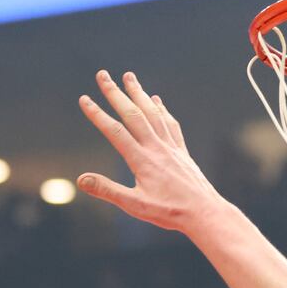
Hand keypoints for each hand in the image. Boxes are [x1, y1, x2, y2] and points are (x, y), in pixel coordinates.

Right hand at [76, 70, 224, 233]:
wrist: (204, 212)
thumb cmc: (169, 212)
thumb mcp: (135, 205)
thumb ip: (108, 190)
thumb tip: (81, 179)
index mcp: (142, 160)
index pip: (115, 131)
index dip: (98, 114)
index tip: (84, 99)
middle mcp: (156, 148)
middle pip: (133, 114)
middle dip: (115, 93)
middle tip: (102, 75)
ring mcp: (171, 147)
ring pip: (153, 113)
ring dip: (139, 93)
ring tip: (129, 76)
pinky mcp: (182, 151)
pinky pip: (170, 124)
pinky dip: (161, 110)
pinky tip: (156, 100)